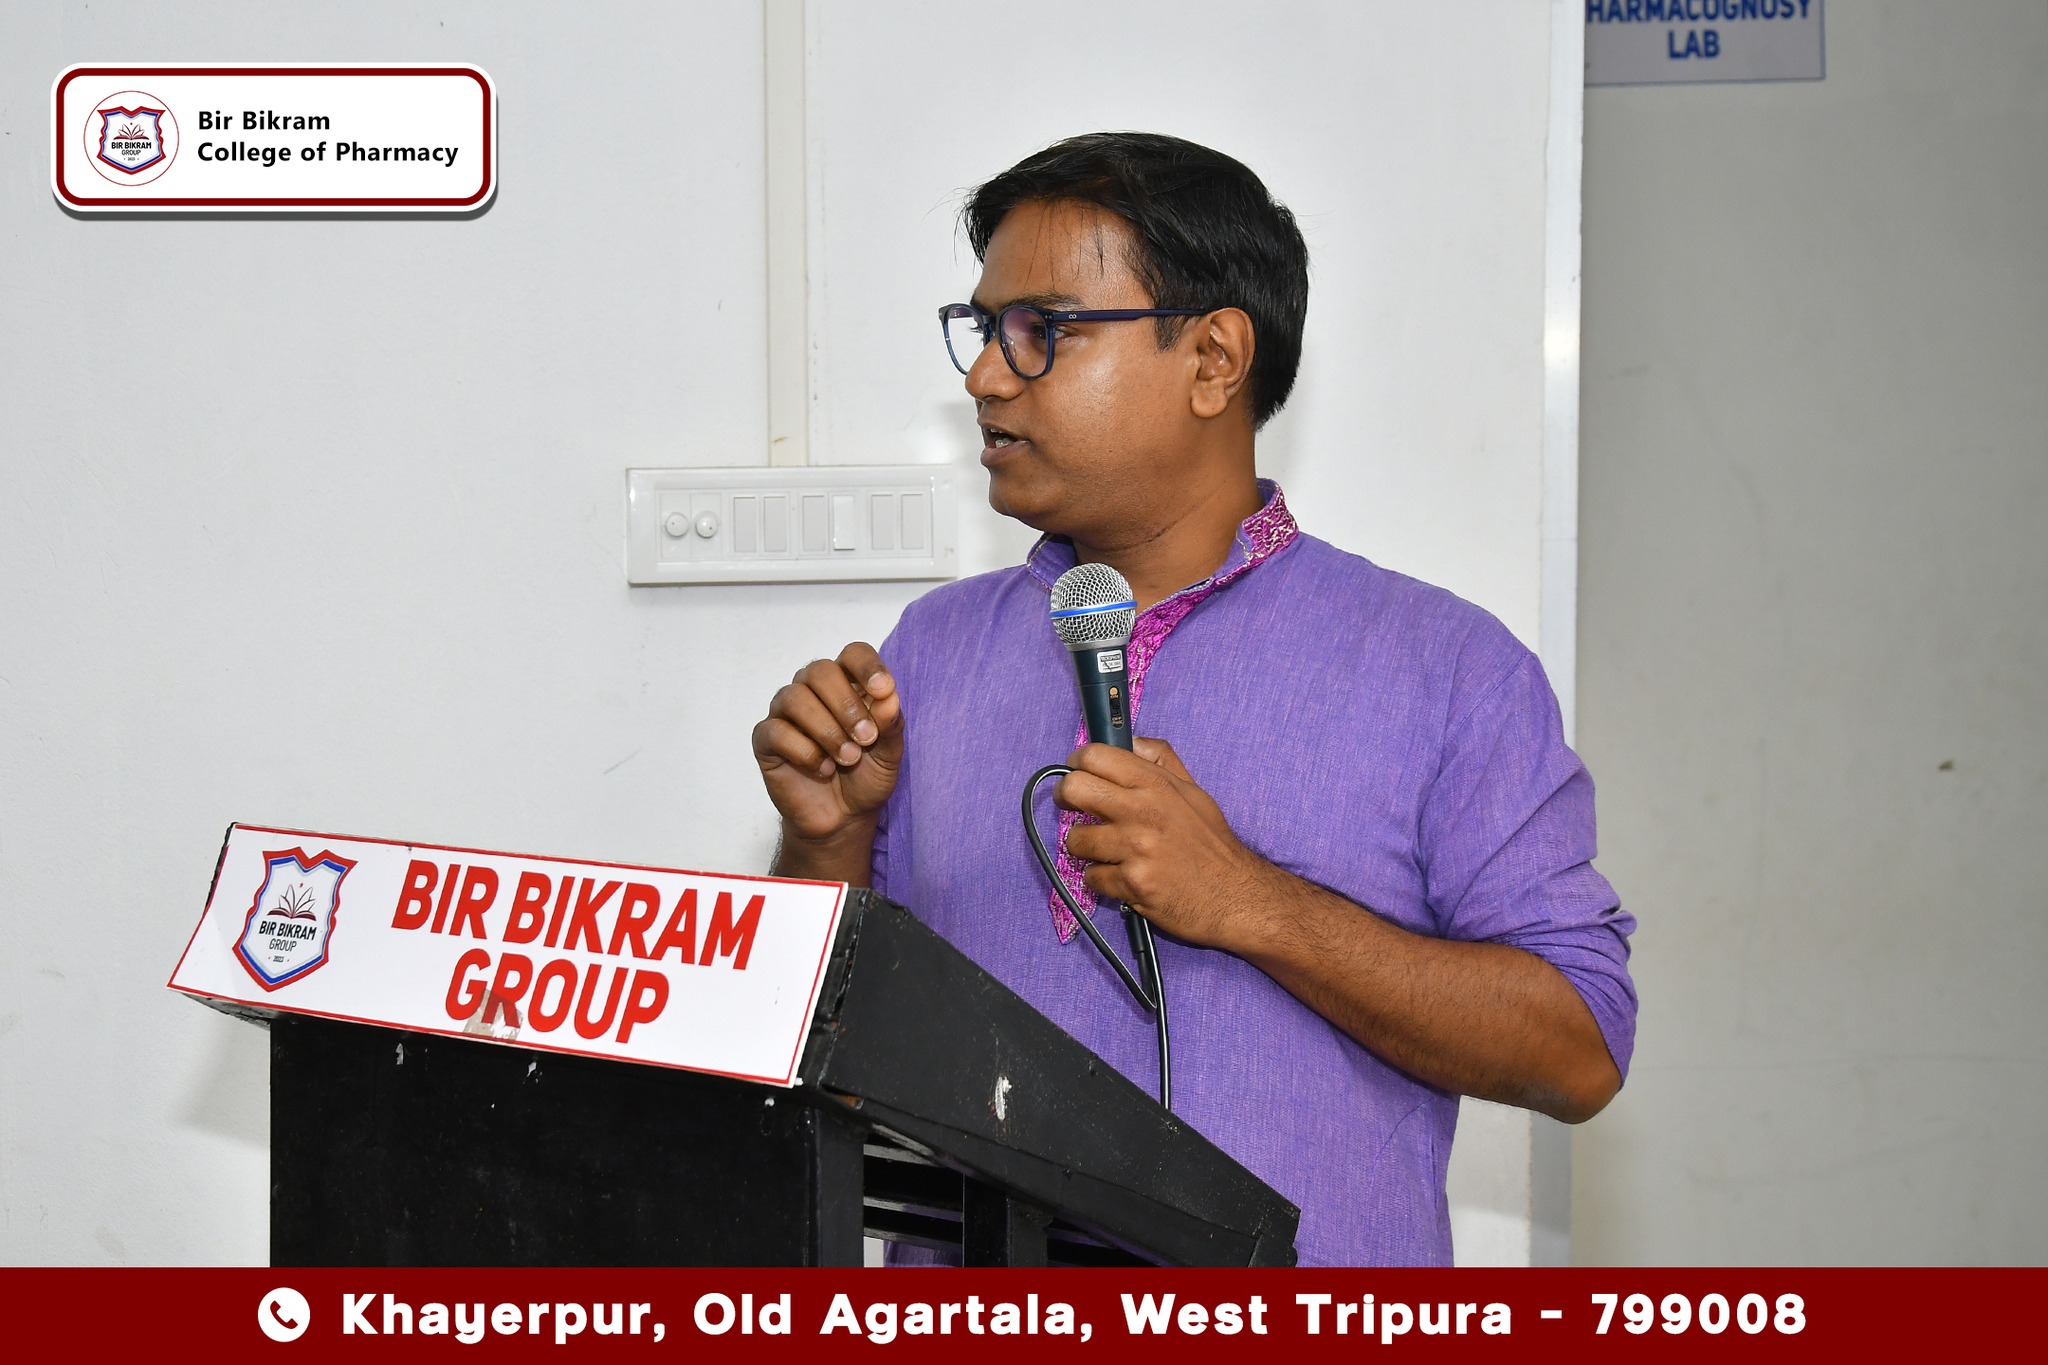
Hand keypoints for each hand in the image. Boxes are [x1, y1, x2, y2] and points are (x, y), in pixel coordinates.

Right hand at [752, 643, 902, 847]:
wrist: (842, 818)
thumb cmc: (865, 777)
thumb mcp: (889, 754)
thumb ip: (890, 725)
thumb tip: (889, 697)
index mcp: (847, 684)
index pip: (853, 654)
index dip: (867, 666)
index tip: (883, 690)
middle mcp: (813, 690)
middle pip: (821, 671)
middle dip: (846, 705)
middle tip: (866, 739)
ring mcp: (786, 713)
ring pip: (795, 698)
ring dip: (827, 730)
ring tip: (847, 759)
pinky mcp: (766, 739)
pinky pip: (777, 731)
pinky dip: (805, 751)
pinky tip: (822, 769)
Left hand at [1055, 736, 1274, 951]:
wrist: (1235, 896)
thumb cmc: (1211, 843)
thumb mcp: (1193, 791)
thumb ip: (1161, 761)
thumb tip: (1130, 741)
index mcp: (1157, 784)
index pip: (1096, 756)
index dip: (1077, 763)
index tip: (1078, 773)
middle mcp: (1144, 811)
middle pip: (1075, 789)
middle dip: (1066, 798)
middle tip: (1075, 808)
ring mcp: (1136, 848)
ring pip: (1075, 839)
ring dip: (1084, 848)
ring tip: (1106, 851)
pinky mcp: (1132, 884)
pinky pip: (1092, 877)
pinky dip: (1102, 880)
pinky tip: (1122, 877)